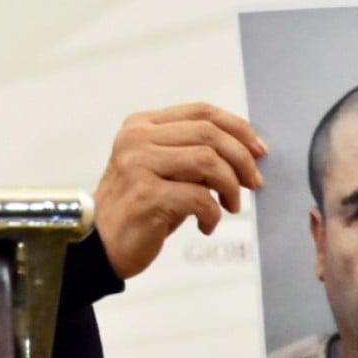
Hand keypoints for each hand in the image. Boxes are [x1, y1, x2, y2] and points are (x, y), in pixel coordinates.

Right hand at [93, 102, 265, 278]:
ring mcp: (137, 164)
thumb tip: (244, 152)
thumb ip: (191, 154)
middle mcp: (135, 139)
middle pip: (208, 133)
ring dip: (230, 186)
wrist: (99, 245)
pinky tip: (206, 225)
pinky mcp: (144, 194)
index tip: (258, 149)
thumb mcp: (162, 170)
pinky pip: (198, 197)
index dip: (237, 127)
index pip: (200, 112)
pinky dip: (212, 214)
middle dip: (241, 158)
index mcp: (140, 125)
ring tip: (230, 206)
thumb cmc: (136, 209)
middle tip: (254, 183)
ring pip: (208, 160)